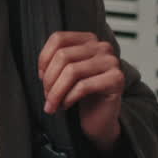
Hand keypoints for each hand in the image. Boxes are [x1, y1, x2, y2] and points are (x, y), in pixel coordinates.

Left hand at [38, 31, 123, 153]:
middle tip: (47, 96)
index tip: (41, 76)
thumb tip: (42, 69)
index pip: (58, 39)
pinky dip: (69, 97)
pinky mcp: (116, 79)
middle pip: (63, 55)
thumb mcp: (65, 73)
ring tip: (53, 103)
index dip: (44, 59)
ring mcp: (111, 61)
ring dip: (57, 91)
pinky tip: (66, 105)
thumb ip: (55, 62)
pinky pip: (84, 86)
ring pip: (72, 71)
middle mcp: (101, 47)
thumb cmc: (82, 95)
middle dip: (49, 79)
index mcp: (88, 40)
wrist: (100, 118)